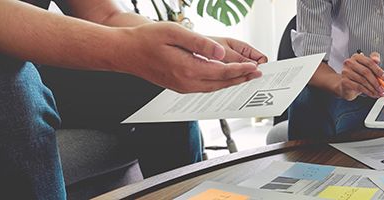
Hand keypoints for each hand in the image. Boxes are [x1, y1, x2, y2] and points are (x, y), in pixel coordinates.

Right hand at [117, 22, 261, 92]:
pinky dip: (219, 84)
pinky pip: (205, 87)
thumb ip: (199, 43)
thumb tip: (220, 53)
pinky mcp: (179, 87)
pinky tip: (225, 78)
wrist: (125, 52)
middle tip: (258, 74)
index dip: (241, 70)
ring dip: (232, 82)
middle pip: (222, 83)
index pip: (222, 72)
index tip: (255, 67)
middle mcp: (186, 83)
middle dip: (241, 78)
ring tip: (246, 76)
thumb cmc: (146, 39)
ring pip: (214, 88)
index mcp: (187, 69)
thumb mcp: (174, 33)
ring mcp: (183, 87)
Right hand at [340, 52, 383, 99]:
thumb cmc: (358, 75)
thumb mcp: (367, 68)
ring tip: (378, 92)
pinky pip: (359, 87)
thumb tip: (377, 60)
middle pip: (366, 72)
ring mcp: (346, 72)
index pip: (369, 62)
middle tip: (382, 88)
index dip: (378, 70)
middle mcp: (349, 63)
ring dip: (373, 88)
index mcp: (357, 57)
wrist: (346, 85)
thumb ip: (374, 63)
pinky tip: (372, 94)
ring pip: (363, 81)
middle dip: (376, 81)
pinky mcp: (344, 81)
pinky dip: (368, 92)